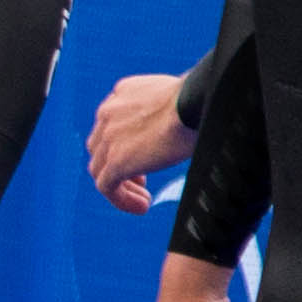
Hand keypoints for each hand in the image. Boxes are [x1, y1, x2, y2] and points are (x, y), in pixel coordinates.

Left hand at [86, 70, 197, 212]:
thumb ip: (166, 111)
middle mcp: (108, 112)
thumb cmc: (201, 98)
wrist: (197, 101)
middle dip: (118, 164)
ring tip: (144, 199)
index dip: (123, 144)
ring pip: (100, 169)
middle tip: (142, 180)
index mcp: (122, 94)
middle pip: (100, 146)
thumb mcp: (176, 99)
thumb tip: (181, 126)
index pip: (111, 124)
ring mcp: (108, 137)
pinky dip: (121, 200)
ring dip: (121, 186)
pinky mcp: (115, 160)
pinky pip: (106, 187)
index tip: (144, 158)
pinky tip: (143, 207)